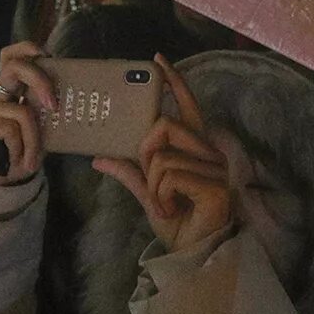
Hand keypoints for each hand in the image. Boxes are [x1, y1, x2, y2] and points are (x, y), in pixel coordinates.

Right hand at [0, 41, 53, 187]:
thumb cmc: (20, 156)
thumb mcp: (40, 132)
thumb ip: (47, 114)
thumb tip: (76, 101)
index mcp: (10, 92)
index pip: (11, 56)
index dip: (27, 49)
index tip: (49, 57)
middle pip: (13, 66)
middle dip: (39, 80)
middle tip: (53, 105)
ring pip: (22, 111)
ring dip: (33, 141)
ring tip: (30, 160)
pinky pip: (9, 129)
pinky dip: (19, 148)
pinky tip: (16, 160)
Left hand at [95, 56, 232, 252]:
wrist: (192, 253)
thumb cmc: (177, 221)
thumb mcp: (146, 192)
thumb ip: (128, 171)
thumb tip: (98, 158)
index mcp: (195, 149)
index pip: (186, 107)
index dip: (174, 82)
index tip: (157, 61)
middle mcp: (209, 152)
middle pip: (164, 126)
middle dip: (146, 154)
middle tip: (153, 182)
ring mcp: (215, 168)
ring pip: (161, 156)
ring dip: (153, 185)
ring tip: (166, 203)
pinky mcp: (215, 185)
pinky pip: (169, 175)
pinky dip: (162, 195)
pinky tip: (173, 209)